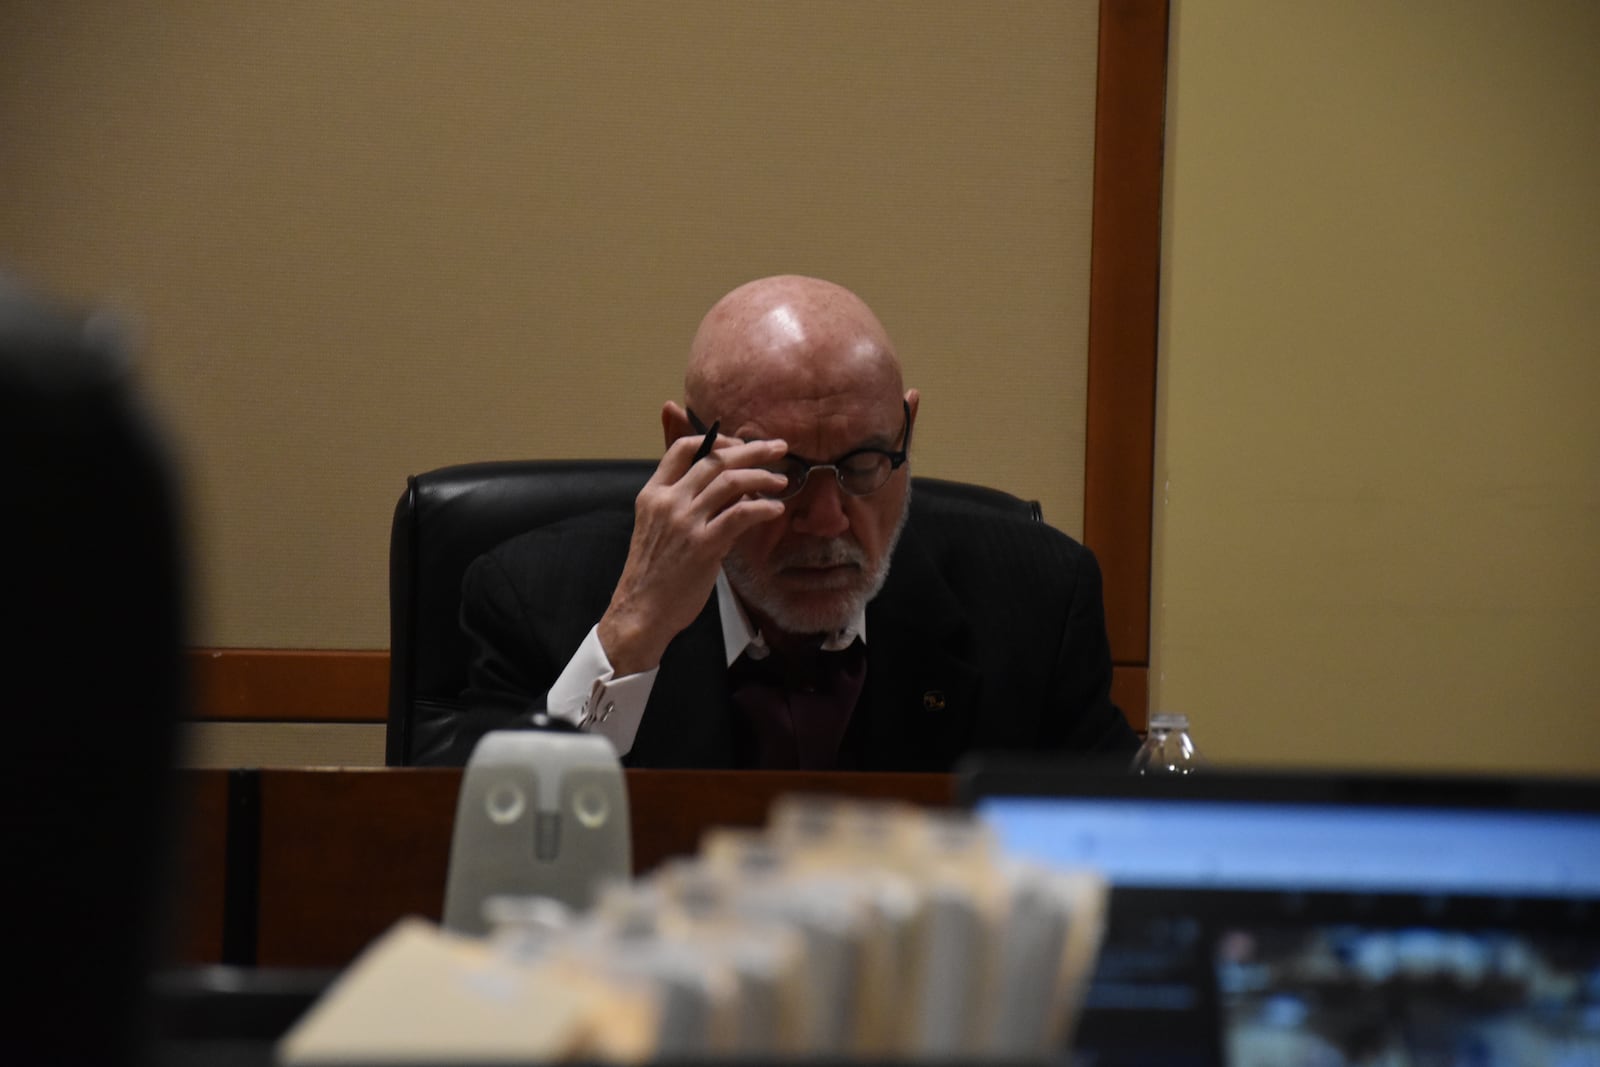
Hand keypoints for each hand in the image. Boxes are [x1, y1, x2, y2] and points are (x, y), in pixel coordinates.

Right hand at [597, 431, 787, 673]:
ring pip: (730, 481)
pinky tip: (775, 509)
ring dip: (762, 477)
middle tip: (778, 448)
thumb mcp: (658, 527)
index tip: (740, 444)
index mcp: (653, 493)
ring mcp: (685, 522)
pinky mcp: (704, 545)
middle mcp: (668, 501)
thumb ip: (683, 503)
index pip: (682, 448)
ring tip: (781, 481)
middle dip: (752, 450)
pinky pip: (740, 515)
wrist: (641, 610)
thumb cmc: (654, 573)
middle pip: (715, 459)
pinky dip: (762, 508)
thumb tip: (725, 487)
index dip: (716, 439)